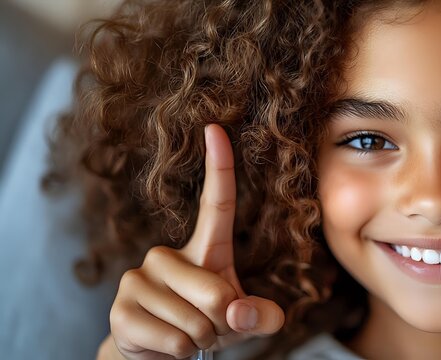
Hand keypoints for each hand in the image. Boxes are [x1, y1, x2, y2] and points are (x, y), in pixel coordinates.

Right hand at [105, 125, 284, 359]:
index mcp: (203, 248)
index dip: (218, 166)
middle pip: (216, 291)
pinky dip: (179, 351)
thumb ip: (260, 316)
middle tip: (207, 326)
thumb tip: (236, 311)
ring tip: (185, 334)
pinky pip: (172, 339)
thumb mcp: (244, 320)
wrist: (163, 353)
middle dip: (221, 322)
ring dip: (200, 339)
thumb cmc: (208, 325)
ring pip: (194, 320)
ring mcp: (139, 278)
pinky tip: (166, 344)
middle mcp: (166, 254)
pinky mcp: (120, 309)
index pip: (215, 203)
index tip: (216, 129)